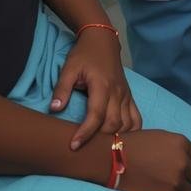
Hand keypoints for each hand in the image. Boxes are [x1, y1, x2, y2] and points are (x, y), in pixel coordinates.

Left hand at [50, 25, 140, 149]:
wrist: (103, 39)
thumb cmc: (84, 54)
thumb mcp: (69, 68)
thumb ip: (62, 89)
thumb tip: (54, 109)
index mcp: (102, 85)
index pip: (96, 115)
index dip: (85, 133)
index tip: (73, 145)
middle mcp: (117, 92)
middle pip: (114, 124)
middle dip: (100, 140)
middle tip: (85, 150)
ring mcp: (126, 95)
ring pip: (127, 124)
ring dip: (117, 138)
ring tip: (102, 149)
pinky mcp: (129, 96)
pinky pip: (137, 118)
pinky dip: (132, 132)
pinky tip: (124, 141)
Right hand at [116, 129, 190, 190]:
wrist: (112, 160)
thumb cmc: (133, 147)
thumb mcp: (159, 137)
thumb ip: (175, 148)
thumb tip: (184, 160)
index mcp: (180, 142)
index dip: (184, 163)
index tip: (174, 167)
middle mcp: (182, 161)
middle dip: (183, 178)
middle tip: (167, 179)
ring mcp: (176, 180)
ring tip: (162, 189)